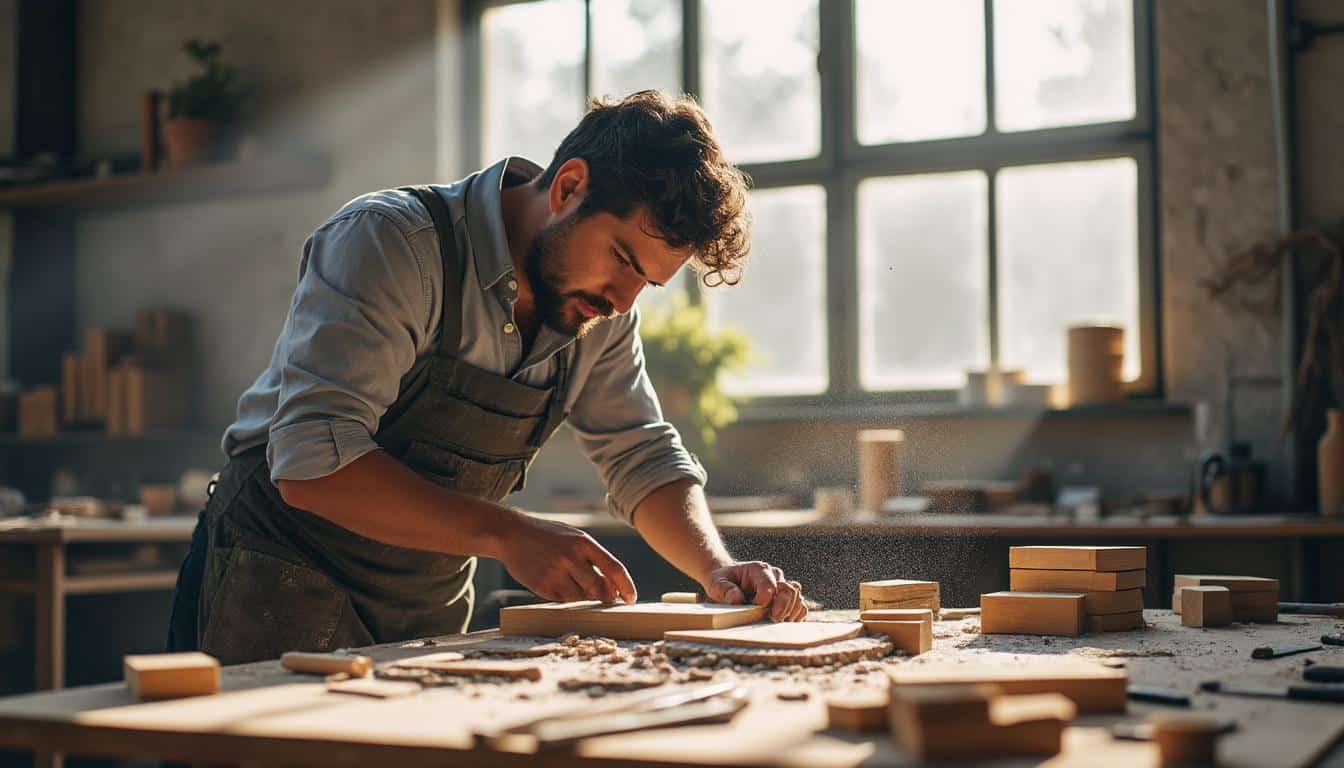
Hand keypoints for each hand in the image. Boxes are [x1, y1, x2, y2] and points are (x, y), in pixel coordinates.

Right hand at [497, 513, 636, 603]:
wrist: (511, 534)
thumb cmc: (548, 536)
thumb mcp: (574, 537)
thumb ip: (593, 559)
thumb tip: (612, 588)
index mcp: (583, 542)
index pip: (614, 568)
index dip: (626, 586)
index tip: (631, 598)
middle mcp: (570, 558)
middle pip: (599, 588)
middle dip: (606, 597)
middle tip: (608, 599)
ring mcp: (555, 573)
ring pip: (581, 598)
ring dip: (585, 598)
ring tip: (576, 586)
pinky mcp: (542, 586)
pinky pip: (563, 601)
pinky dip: (567, 599)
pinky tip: (560, 585)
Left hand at [702, 561, 805, 621]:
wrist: (728, 580)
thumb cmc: (722, 581)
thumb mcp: (716, 583)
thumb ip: (724, 590)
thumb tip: (737, 599)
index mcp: (759, 569)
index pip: (769, 586)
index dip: (763, 601)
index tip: (754, 608)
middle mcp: (775, 576)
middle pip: (789, 590)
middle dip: (782, 608)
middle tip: (772, 619)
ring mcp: (782, 586)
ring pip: (797, 598)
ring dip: (790, 613)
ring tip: (777, 622)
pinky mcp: (786, 598)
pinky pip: (799, 607)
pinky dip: (796, 616)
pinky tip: (784, 622)